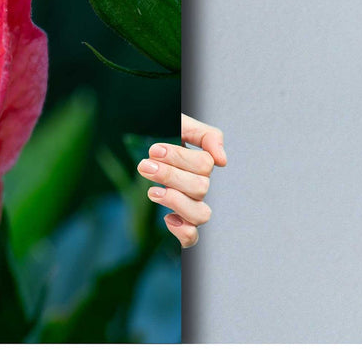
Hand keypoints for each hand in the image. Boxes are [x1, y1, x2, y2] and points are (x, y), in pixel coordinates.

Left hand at [139, 113, 225, 247]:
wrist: (139, 141)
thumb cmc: (162, 134)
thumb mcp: (181, 124)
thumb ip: (206, 135)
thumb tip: (222, 161)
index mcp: (201, 163)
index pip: (204, 165)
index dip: (179, 158)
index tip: (154, 150)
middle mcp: (199, 186)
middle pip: (200, 188)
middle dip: (170, 176)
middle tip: (144, 166)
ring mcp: (190, 205)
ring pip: (201, 214)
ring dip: (176, 202)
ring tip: (152, 192)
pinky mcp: (178, 222)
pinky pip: (191, 237)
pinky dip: (183, 232)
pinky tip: (167, 218)